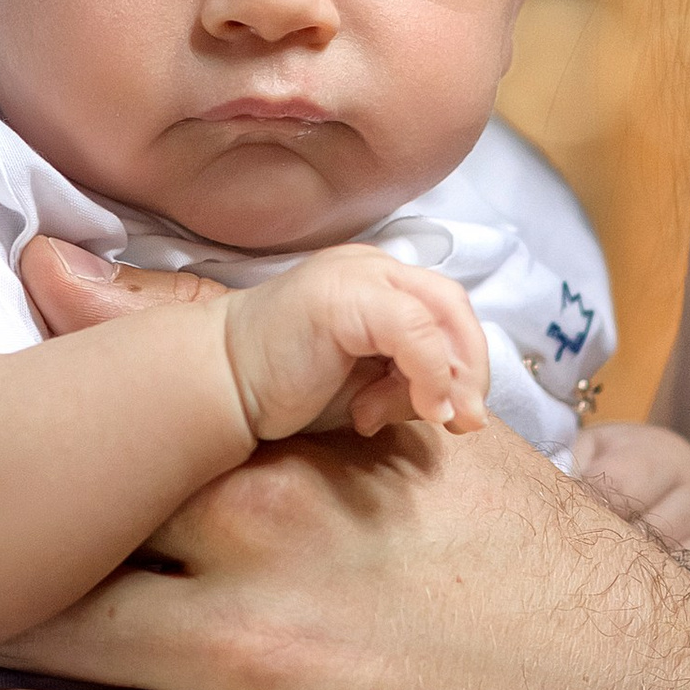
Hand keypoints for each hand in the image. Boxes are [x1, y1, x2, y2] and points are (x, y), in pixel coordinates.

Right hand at [224, 245, 489, 441]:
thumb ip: (411, 382)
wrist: (219, 386)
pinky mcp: (343, 296)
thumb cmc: (283, 389)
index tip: (464, 417)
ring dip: (447, 375)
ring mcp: (357, 275)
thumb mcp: (366, 387)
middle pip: (453, 306)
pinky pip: (414, 330)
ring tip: (420, 416)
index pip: (447, 310)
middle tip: (465, 422)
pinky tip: (409, 408)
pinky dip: (427, 373)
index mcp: (377, 281)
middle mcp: (371, 267)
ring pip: (440, 313)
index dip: (468, 361)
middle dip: (470, 368)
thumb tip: (462, 406)